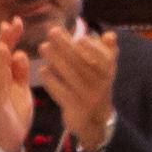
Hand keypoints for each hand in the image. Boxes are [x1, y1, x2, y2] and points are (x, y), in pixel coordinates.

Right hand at [0, 17, 35, 151]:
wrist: (6, 141)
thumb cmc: (13, 114)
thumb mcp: (21, 90)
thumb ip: (20, 73)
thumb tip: (20, 54)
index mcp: (2, 77)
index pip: (5, 53)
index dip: (10, 37)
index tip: (16, 21)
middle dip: (6, 38)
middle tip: (13, 22)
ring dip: (2, 50)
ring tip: (7, 35)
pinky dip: (2, 69)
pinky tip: (4, 57)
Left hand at [33, 22, 120, 149]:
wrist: (94, 120)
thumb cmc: (96, 86)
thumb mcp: (106, 70)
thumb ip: (107, 51)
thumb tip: (109, 35)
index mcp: (109, 72)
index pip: (103, 57)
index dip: (92, 47)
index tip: (79, 36)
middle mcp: (100, 85)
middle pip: (83, 63)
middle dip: (67, 46)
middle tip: (52, 32)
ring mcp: (87, 97)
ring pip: (70, 75)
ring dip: (56, 59)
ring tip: (43, 47)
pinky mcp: (74, 107)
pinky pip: (61, 92)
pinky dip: (51, 80)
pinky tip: (42, 70)